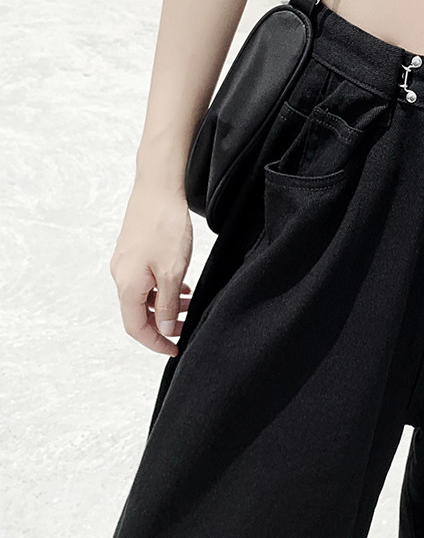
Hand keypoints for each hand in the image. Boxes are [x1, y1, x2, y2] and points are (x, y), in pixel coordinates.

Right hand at [109, 179, 193, 355]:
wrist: (158, 188)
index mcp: (128, 285)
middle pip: (138, 313)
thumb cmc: (165, 226)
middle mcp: (121, 276)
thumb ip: (167, 303)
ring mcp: (125, 263)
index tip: (174, 349)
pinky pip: (145, 280)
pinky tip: (181, 286)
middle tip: (186, 327)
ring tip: (189, 305)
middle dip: (162, 325)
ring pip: (144, 296)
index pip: (136, 327)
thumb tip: (163, 329)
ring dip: (165, 306)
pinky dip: (162, 289)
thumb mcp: (173, 271)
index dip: (155, 342)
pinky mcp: (133, 252)